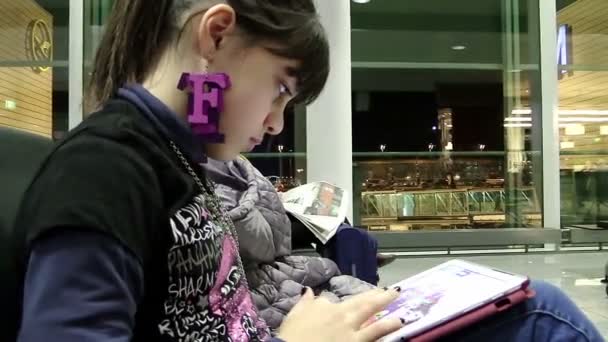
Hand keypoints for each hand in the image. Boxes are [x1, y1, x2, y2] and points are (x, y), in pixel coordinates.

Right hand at [277, 287, 403, 341]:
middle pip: (365, 304)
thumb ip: (305, 303)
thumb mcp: (295, 315)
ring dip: (389, 319)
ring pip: (375, 323)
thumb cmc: (292, 334)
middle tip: (394, 292)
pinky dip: (384, 335)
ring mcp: (351, 333)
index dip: (348, 302)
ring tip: (401, 317)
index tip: (352, 302)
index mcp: (328, 308)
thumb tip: (308, 291)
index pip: (339, 301)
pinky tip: (395, 332)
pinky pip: (373, 338)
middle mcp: (343, 317)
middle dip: (380, 297)